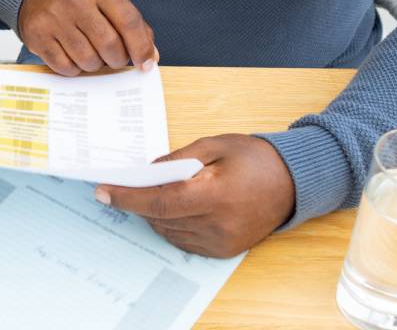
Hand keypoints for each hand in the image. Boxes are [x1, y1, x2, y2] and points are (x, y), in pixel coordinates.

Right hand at [16, 0, 157, 75]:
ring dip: (95, 65)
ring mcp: (53, 17)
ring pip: (87, 59)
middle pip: (109, 44)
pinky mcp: (37, 35)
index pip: (129, 21)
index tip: (145, 63)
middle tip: (115, 59)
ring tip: (91, 54)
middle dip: (117, 59)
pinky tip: (73, 57)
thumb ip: (131, 24)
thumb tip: (150, 57)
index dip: (141, 47)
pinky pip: (65, 67)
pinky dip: (75, 69)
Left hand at [95, 134, 295, 257]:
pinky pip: (184, 240)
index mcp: (216, 195)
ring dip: (155, 213)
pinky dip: (171, 224)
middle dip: (139, 200)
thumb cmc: (254, 158)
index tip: (102, 191)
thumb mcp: (213, 145)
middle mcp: (218, 224)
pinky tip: (176, 206)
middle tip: (127, 183)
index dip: (127, 198)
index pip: (159, 202)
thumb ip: (176, 159)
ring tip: (157, 191)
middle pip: (160, 217)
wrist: (294, 182)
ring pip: (168, 231)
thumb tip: (146, 172)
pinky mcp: (224, 250)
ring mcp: (222, 241)